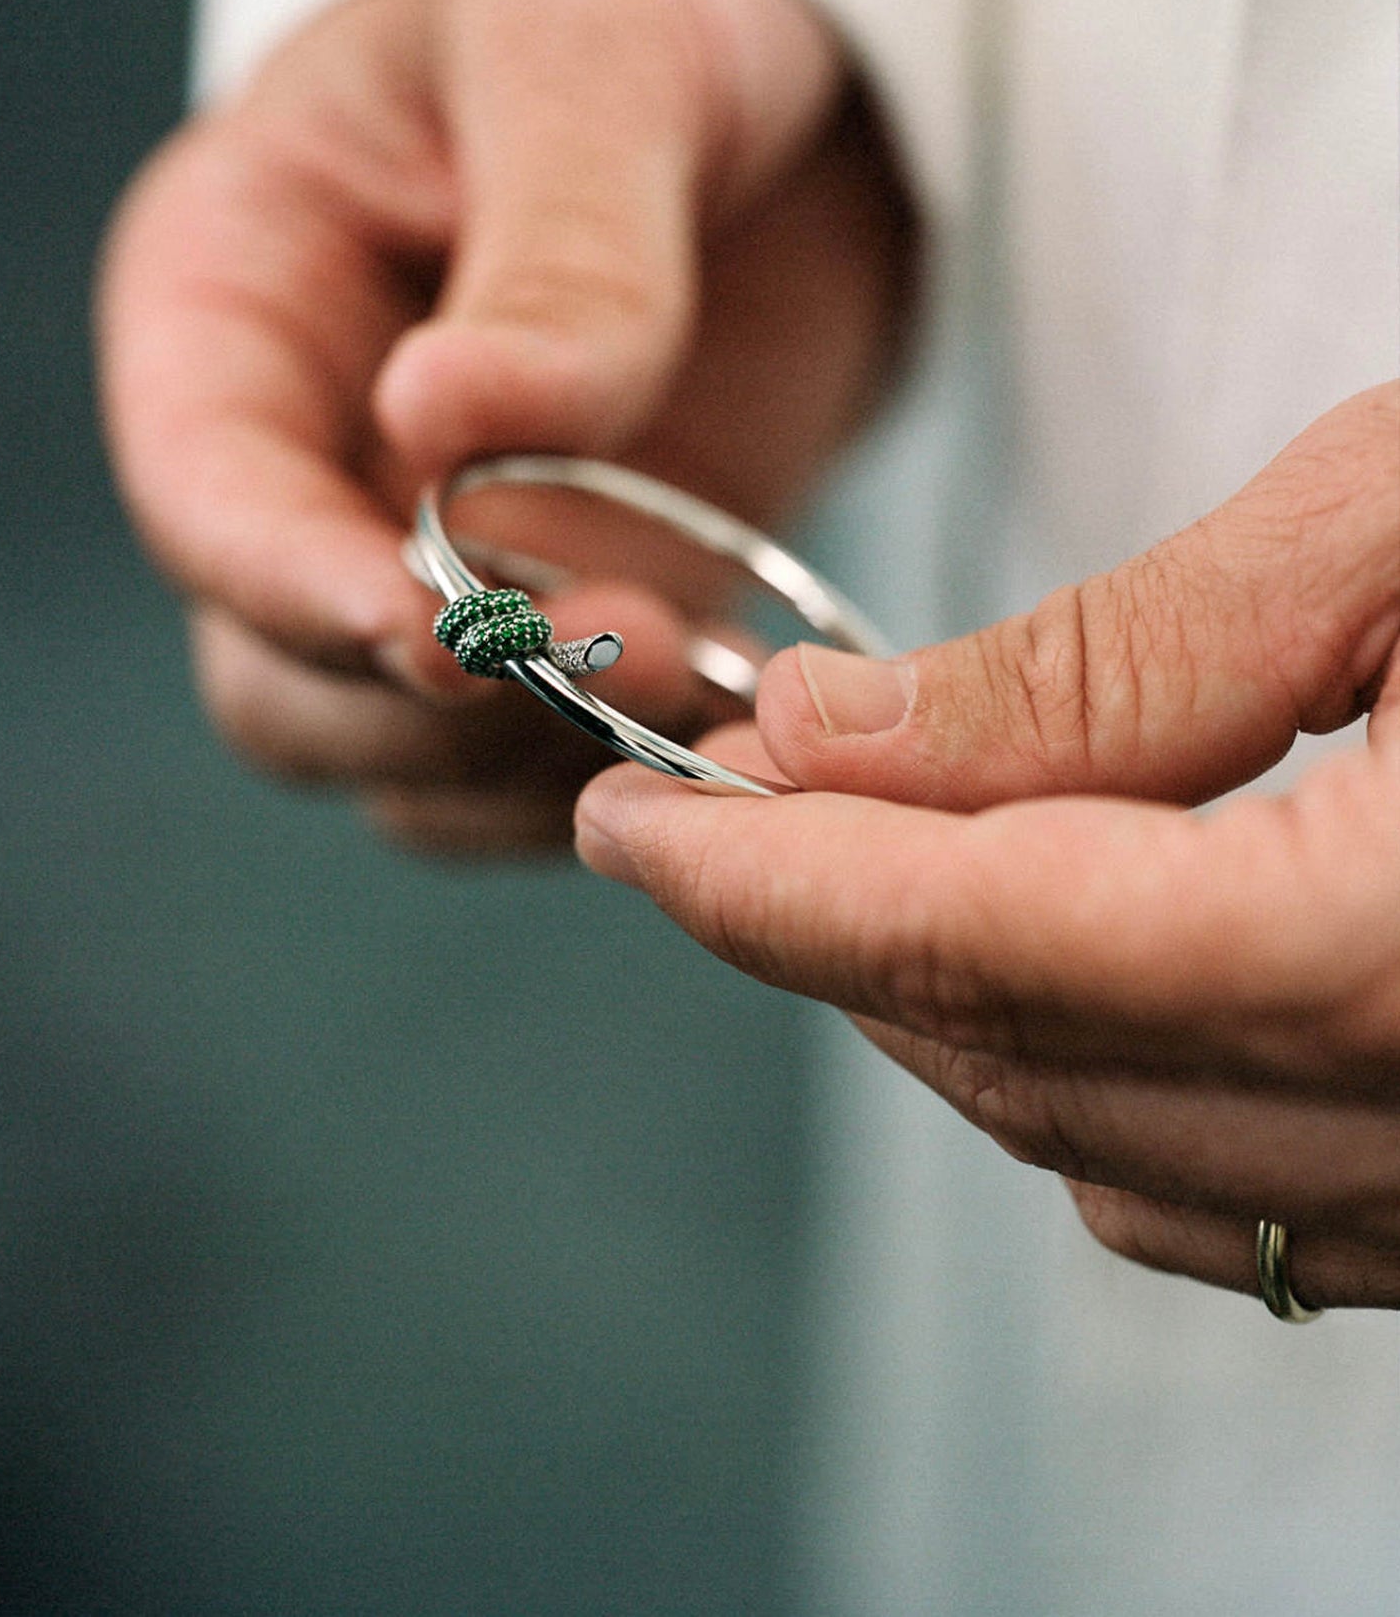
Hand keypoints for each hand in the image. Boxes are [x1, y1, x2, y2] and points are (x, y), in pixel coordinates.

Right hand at [99, 0, 913, 849]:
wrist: (775, 95)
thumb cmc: (641, 16)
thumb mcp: (598, 70)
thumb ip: (553, 253)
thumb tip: (445, 421)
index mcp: (242, 300)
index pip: (205, 490)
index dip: (291, 586)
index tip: (433, 633)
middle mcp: (309, 462)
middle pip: (281, 679)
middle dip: (436, 705)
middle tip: (630, 648)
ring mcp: (430, 561)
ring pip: (405, 757)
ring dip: (538, 759)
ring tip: (701, 675)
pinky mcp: (552, 616)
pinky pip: (534, 765)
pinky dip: (616, 769)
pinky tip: (726, 710)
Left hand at [575, 384, 1399, 1308]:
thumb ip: (1120, 657)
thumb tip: (843, 732)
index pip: (983, 940)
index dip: (765, 883)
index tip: (627, 821)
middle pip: (1022, 1057)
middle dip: (828, 936)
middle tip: (714, 811)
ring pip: (1109, 1156)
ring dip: (946, 1011)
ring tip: (856, 865)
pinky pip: (1242, 1211)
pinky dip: (1095, 1090)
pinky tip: (1054, 969)